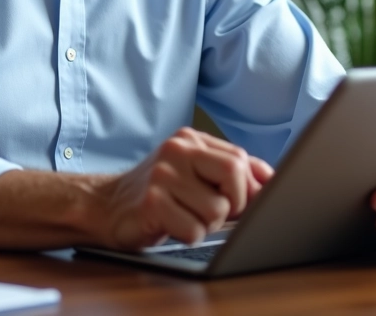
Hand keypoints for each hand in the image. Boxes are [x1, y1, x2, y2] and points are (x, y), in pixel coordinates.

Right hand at [94, 127, 271, 250]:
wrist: (104, 206)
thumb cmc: (156, 193)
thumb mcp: (193, 173)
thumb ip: (230, 171)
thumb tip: (271, 179)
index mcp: (189, 139)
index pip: (239, 158)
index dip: (250, 188)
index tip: (247, 205)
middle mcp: (175, 150)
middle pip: (234, 173)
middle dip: (235, 204)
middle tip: (215, 214)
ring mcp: (162, 175)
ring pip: (218, 208)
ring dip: (208, 224)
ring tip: (186, 218)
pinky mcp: (151, 202)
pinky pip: (194, 229)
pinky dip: (190, 236)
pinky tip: (171, 227)